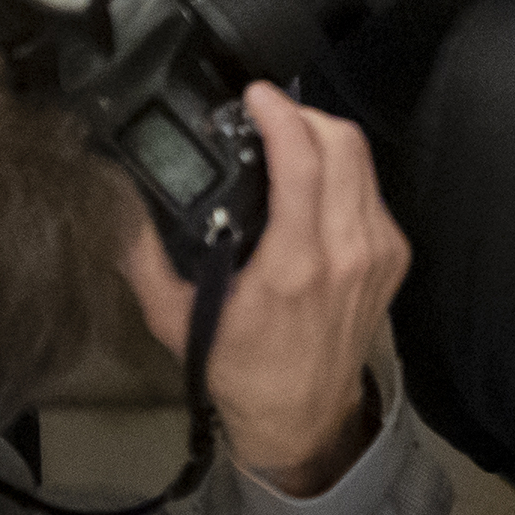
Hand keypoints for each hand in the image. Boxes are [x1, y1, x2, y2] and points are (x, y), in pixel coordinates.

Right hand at [117, 86, 403, 498]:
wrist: (301, 418)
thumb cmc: (238, 370)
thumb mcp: (175, 320)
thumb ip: (143, 259)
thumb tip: (119, 206)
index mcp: (295, 266)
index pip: (303, 163)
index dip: (281, 115)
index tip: (255, 96)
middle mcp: (346, 252)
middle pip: (343, 146)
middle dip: (305, 115)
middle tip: (269, 113)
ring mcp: (378, 252)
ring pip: (363, 162)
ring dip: (326, 138)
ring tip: (288, 138)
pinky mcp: (395, 256)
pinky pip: (372, 191)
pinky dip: (344, 172)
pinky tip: (314, 180)